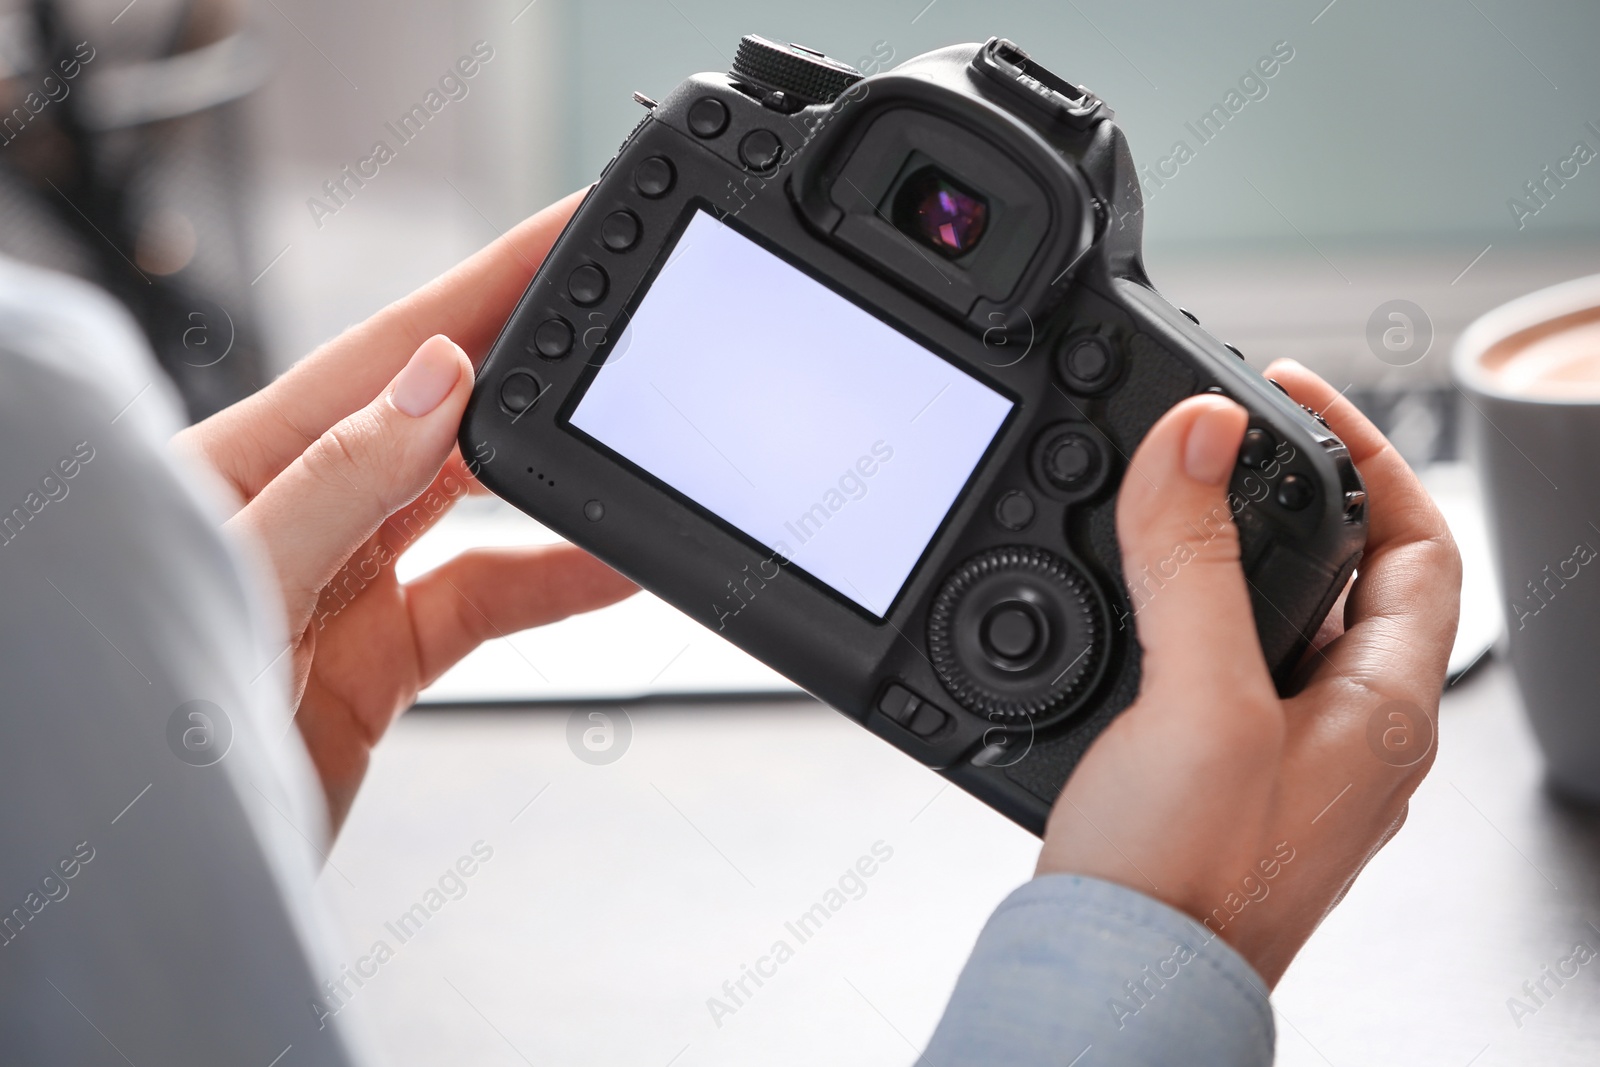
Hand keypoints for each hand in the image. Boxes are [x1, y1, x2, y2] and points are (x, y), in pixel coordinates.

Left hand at [174, 190, 635, 832]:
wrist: (133, 871)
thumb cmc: (123, 709)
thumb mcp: (232, 579)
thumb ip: (335, 483)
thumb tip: (432, 384)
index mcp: (249, 460)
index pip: (391, 351)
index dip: (485, 283)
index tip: (564, 235)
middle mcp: (304, 509)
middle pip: (441, 411)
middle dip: (531, 354)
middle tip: (617, 309)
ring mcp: (345, 585)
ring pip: (471, 504)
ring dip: (553, 473)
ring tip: (626, 434)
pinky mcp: (378, 662)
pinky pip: (483, 602)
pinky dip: (552, 583)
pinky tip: (608, 563)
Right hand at [1035, 360, 1460, 985]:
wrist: (1115, 986)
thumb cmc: (1184, 882)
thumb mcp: (1196, 701)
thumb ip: (1194, 565)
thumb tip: (1197, 434)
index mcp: (1383, 709)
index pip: (1422, 543)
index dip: (1372, 452)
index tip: (1296, 392)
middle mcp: (1350, 735)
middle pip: (1349, 577)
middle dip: (1291, 495)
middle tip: (1217, 441)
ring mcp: (1287, 761)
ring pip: (1278, 623)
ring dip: (1229, 554)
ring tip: (1165, 504)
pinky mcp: (1222, 782)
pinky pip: (1223, 671)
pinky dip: (1185, 619)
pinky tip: (1131, 611)